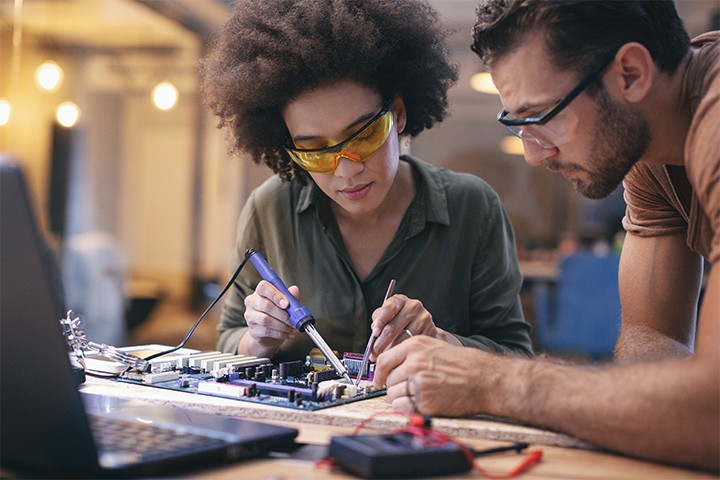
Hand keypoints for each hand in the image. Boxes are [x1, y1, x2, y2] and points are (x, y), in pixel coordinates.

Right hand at [240, 280, 297, 354]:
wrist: (269, 334)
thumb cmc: (278, 314)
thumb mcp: (287, 303)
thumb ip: (290, 296)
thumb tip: (294, 290)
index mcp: (260, 291)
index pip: (263, 287)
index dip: (275, 295)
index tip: (287, 304)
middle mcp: (252, 302)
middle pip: (266, 305)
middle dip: (283, 314)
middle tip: (294, 320)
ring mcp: (250, 316)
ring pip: (266, 320)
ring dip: (283, 325)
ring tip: (293, 328)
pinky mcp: (252, 330)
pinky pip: (267, 331)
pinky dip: (280, 333)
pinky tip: (288, 334)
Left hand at [369, 294, 458, 355]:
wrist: (421, 324)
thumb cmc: (400, 320)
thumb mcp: (387, 316)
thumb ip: (379, 321)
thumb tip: (374, 335)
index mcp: (400, 300)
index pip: (388, 308)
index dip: (380, 322)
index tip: (375, 333)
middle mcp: (413, 306)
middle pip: (393, 328)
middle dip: (380, 343)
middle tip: (374, 354)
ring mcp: (423, 318)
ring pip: (403, 340)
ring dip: (391, 351)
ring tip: (385, 358)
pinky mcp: (431, 330)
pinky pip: (414, 345)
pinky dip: (405, 354)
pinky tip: (399, 357)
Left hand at [373, 336, 490, 416]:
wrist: (483, 379)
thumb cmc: (461, 364)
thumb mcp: (433, 347)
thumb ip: (409, 354)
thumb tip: (388, 366)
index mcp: (414, 346)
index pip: (383, 360)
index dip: (378, 373)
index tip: (378, 380)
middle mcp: (413, 362)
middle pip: (388, 379)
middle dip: (395, 386)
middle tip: (409, 388)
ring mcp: (418, 382)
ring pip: (392, 394)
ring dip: (401, 398)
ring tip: (419, 395)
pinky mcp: (423, 401)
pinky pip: (400, 407)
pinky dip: (406, 409)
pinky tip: (420, 403)